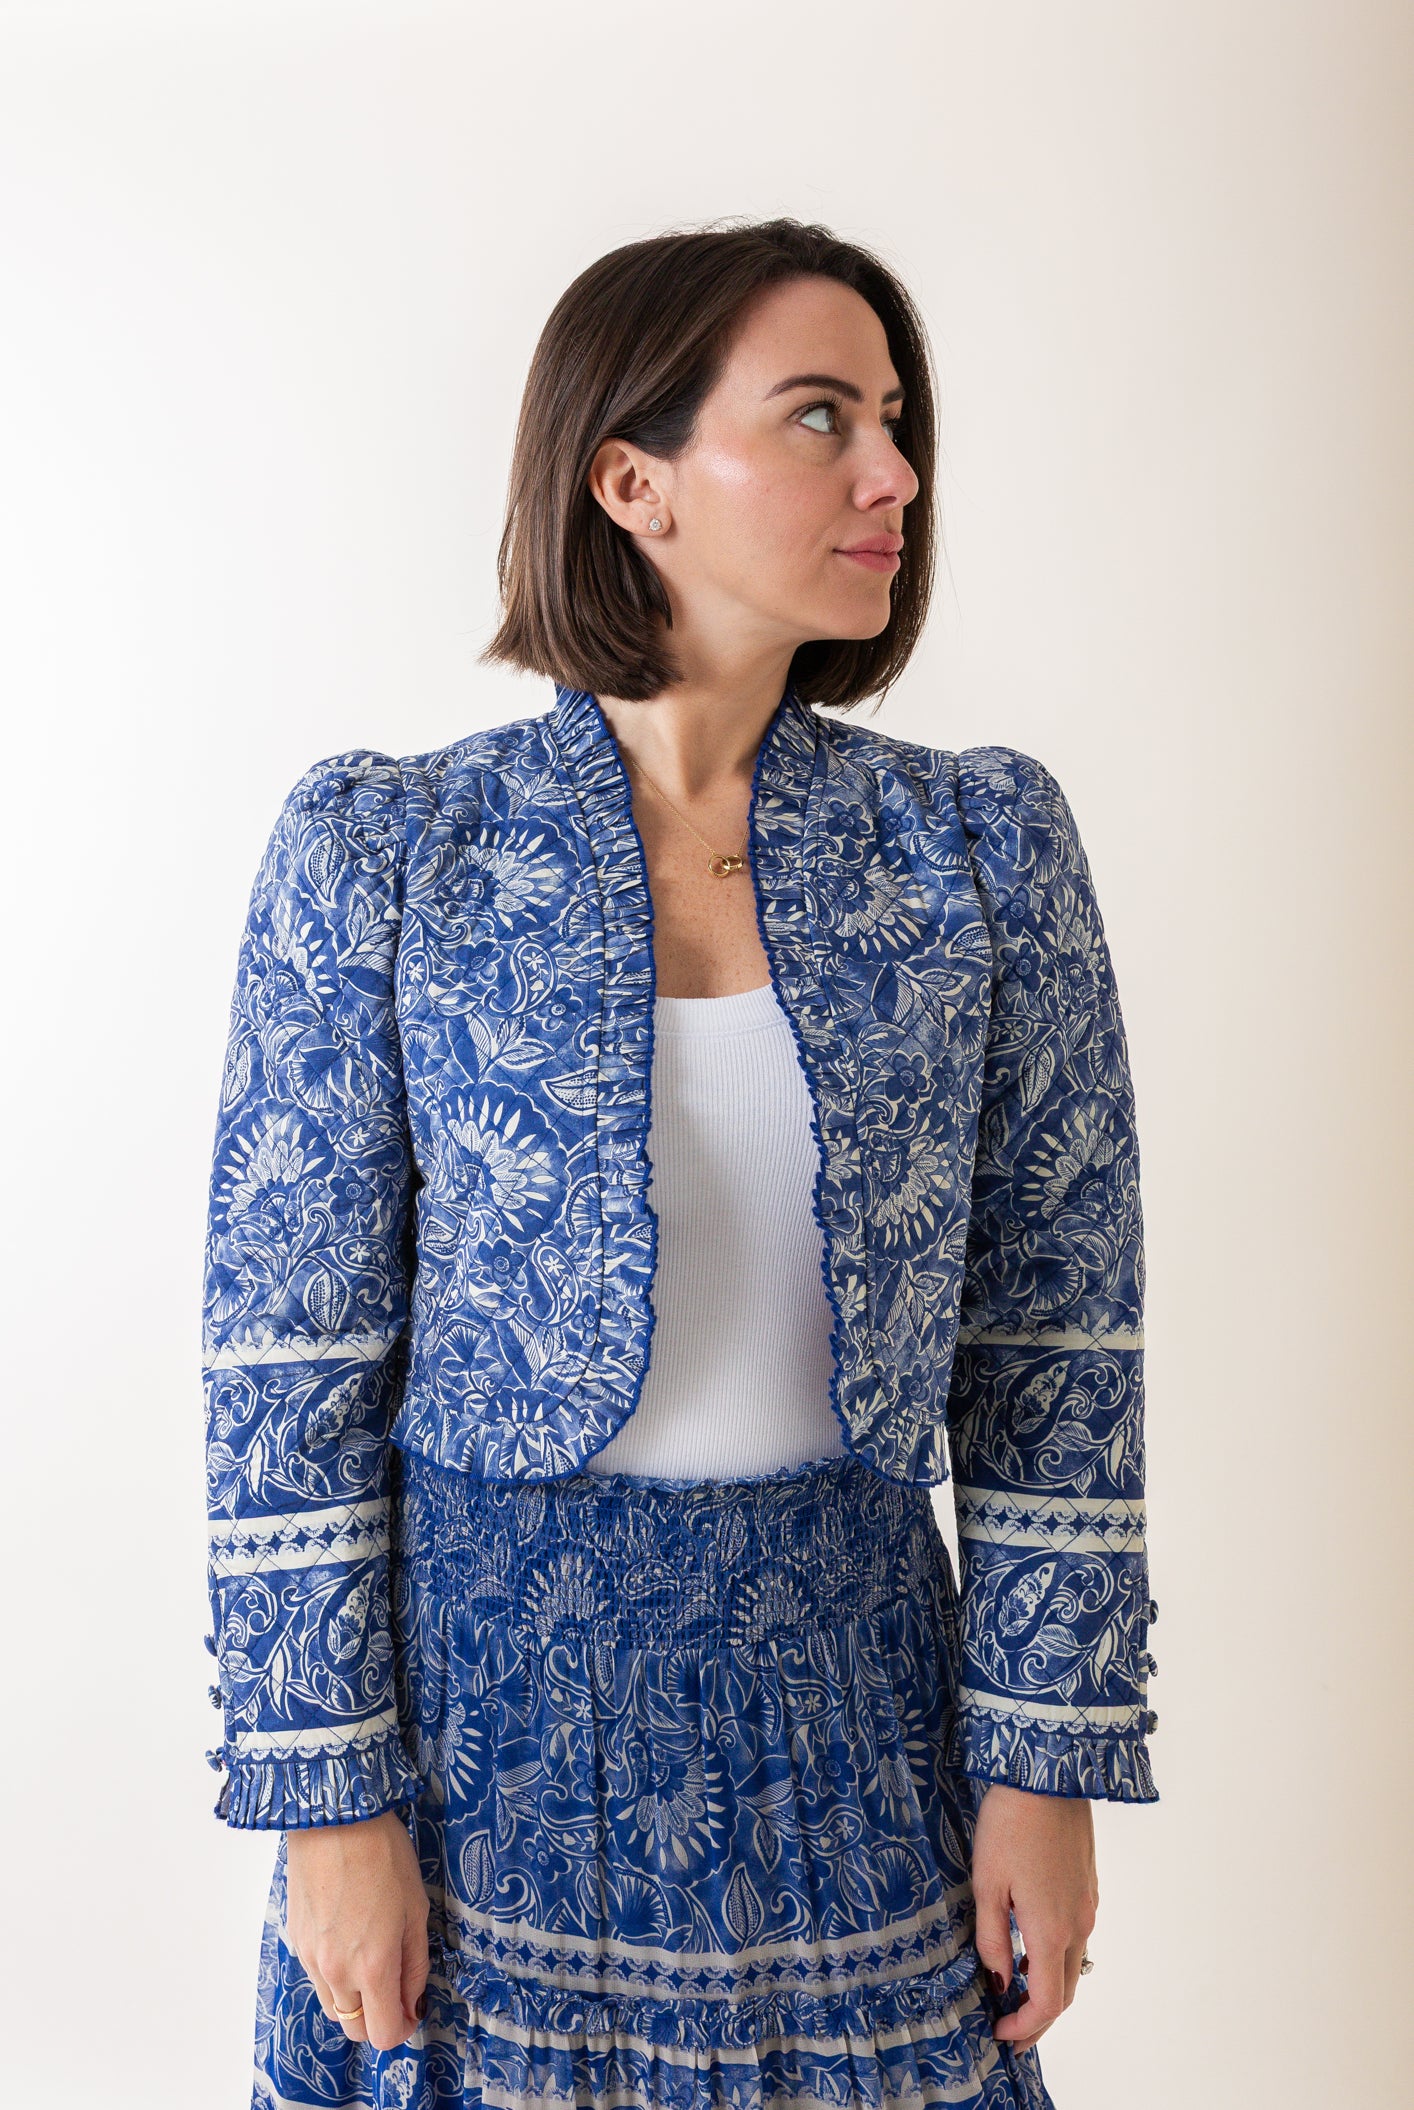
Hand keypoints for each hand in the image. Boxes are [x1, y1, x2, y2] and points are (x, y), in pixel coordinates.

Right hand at [285, 1809, 430, 2050]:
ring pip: (332, 2007)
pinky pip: (316, 1976)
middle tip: (394, 1987)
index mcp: (372, 1967)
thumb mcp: (416, 1909)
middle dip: (377, 2018)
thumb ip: (415, 1964)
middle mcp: (336, 1972)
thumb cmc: (383, 1855)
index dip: (403, 2028)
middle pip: (354, 2029)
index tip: (412, 2009)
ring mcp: (310, 1958)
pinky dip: (334, 1974)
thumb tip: (413, 2001)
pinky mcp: (295, 1940)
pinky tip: (347, 1936)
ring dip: (354, 1999)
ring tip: (370, 1956)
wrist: (334, 1818)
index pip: (383, 2035)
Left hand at [970, 1781, 1098, 2053]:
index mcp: (1052, 1930)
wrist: (1049, 1773)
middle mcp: (1079, 1923)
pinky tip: (1031, 1946)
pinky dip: (1056, 1956)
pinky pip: (1077, 1935)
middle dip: (1039, 2017)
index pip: (1047, 2002)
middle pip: (1066, 1990)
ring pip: (1073, 1963)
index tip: (1000, 2033)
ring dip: (1048, 1985)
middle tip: (1009, 2028)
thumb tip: (1000, 1982)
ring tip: (1015, 1990)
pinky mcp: (1088, 1884)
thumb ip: (993, 1939)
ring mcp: (1088, 1903)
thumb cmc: (1011, 1824)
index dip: (1025, 2026)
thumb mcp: (987, 1884)